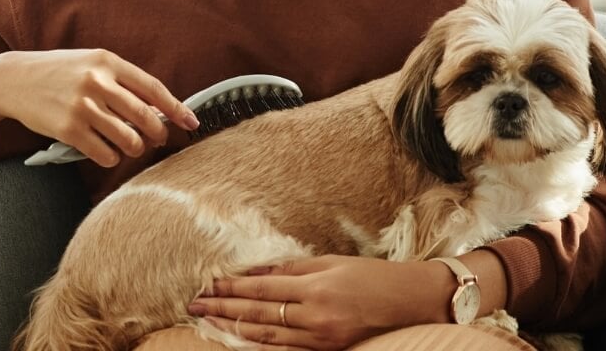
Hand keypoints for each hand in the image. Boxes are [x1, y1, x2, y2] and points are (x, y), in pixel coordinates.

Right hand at [0, 48, 197, 165]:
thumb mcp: (91, 63)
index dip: (176, 108)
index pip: (153, 88)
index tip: (191, 122)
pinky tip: (106, 152)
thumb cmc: (59, 72)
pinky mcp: (68, 129)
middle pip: (145, 117)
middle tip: (156, 139)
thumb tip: (157, 108)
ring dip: (134, 148)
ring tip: (130, 146)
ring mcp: (82, 106)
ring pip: (128, 139)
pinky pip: (104, 153)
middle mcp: (97, 82)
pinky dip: (111, 157)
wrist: (13, 79)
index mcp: (107, 61)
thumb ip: (121, 81)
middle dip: (157, 133)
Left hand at [186, 255, 447, 349]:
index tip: (207, 284)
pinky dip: (261, 346)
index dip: (231, 288)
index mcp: (315, 286)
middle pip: (258, 313)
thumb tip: (256, 272)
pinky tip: (241, 341)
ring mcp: (321, 337)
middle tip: (195, 305)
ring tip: (209, 322)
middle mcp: (315, 314)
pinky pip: (286, 350)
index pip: (261, 288)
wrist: (410, 300)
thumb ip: (292, 269)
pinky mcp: (328, 350)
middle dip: (224, 308)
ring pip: (267, 336)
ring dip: (234, 328)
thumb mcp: (332, 262)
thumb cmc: (372, 276)